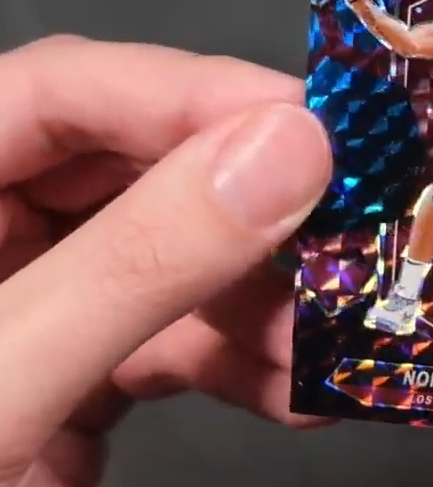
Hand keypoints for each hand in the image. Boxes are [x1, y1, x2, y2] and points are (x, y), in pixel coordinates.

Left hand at [0, 36, 331, 486]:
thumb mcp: (0, 392)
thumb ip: (138, 265)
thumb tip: (282, 152)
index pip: (60, 95)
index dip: (190, 94)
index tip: (310, 126)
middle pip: (134, 173)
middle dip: (246, 211)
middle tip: (345, 229)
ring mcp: (27, 316)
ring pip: (171, 263)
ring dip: (262, 299)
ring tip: (331, 335)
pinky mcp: (70, 387)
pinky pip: (176, 341)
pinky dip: (244, 360)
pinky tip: (297, 387)